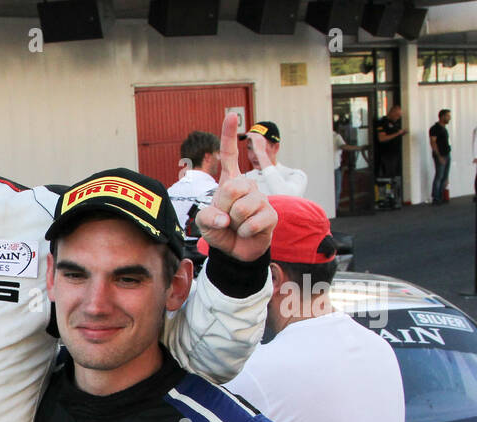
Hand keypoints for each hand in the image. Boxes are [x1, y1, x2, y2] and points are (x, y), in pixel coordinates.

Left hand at [195, 113, 276, 263]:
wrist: (235, 251)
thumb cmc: (221, 231)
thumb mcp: (204, 223)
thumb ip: (206, 217)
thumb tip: (224, 218)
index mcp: (230, 182)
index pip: (230, 155)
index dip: (229, 135)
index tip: (232, 115)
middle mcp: (248, 186)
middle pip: (232, 188)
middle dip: (224, 207)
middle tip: (227, 218)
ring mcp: (261, 199)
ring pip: (243, 207)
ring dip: (235, 222)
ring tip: (238, 225)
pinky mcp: (271, 215)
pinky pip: (253, 222)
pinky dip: (245, 231)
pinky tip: (247, 232)